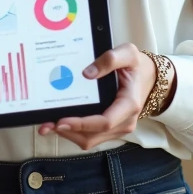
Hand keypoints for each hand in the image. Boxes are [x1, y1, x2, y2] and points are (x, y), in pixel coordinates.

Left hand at [38, 43, 164, 150]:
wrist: (146, 77)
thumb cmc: (135, 66)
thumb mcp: (127, 53)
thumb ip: (110, 59)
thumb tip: (87, 73)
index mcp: (129, 104)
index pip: (104, 122)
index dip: (81, 124)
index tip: (61, 121)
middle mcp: (125, 121)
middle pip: (93, 136)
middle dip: (68, 133)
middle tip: (45, 125)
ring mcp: (118, 128)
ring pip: (90, 140)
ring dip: (68, 135)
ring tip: (47, 125)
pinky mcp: (111, 129)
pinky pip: (91, 137)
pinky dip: (74, 133)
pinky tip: (60, 123)